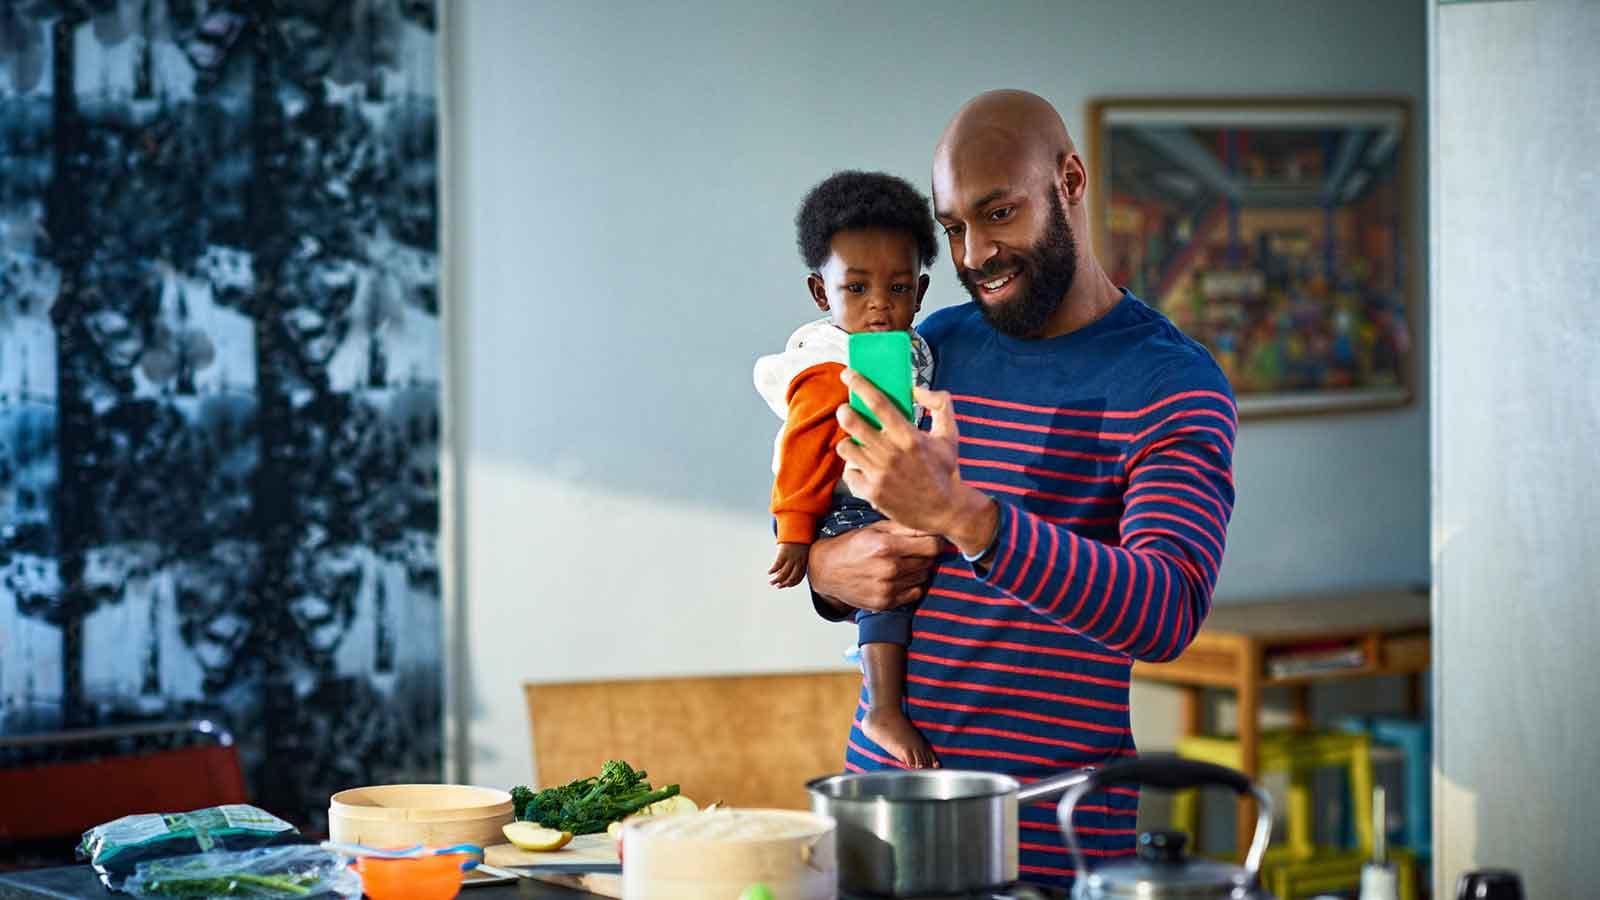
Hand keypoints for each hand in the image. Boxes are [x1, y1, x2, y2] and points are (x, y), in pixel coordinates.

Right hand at [768, 542, 807, 587]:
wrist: (798, 528)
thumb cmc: (800, 541)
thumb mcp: (803, 552)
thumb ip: (799, 561)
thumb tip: (789, 571)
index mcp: (804, 562)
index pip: (798, 578)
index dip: (791, 583)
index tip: (785, 585)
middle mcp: (798, 562)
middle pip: (791, 577)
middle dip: (784, 584)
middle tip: (777, 586)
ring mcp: (791, 558)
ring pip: (783, 573)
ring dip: (776, 580)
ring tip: (771, 582)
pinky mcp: (783, 553)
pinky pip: (777, 565)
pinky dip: (772, 570)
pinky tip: (769, 572)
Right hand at [807, 520, 940, 612]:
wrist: (827, 570)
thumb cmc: (852, 545)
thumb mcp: (875, 528)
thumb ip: (903, 527)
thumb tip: (931, 526)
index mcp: (887, 546)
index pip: (932, 546)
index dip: (936, 542)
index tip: (932, 540)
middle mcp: (889, 569)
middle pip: (929, 562)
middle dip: (926, 555)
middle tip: (915, 550)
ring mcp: (887, 588)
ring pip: (923, 577)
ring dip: (919, 570)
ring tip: (904, 563)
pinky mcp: (885, 602)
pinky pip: (914, 594)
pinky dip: (912, 585)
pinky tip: (900, 577)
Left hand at [835, 372, 998, 556]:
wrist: (945, 510)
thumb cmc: (945, 470)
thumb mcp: (949, 434)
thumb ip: (939, 404)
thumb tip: (916, 389)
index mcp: (909, 436)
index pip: (877, 403)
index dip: (859, 384)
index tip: (847, 373)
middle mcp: (890, 454)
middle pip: (852, 422)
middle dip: (845, 411)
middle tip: (847, 410)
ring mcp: (878, 474)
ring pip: (845, 447)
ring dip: (849, 441)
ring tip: (857, 442)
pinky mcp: (871, 493)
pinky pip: (849, 472)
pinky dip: (854, 468)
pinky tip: (865, 467)